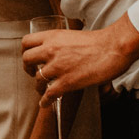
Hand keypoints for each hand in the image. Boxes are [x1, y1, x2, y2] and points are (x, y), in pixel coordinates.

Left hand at [22, 14, 138, 105]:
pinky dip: (45, 100)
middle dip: (28, 68)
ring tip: (43, 88)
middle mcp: (51, 50)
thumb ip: (61, 43)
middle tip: (33, 72)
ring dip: (39, 85)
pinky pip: (49, 94)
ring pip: (37, 79)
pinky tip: (45, 103)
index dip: (25, 51)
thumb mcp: (73, 35)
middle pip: (27, 60)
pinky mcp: (66, 82)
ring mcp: (57, 67)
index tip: (30, 58)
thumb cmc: (99, 41)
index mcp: (52, 36)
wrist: (113, 48)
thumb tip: (58, 52)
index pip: (27, 42)